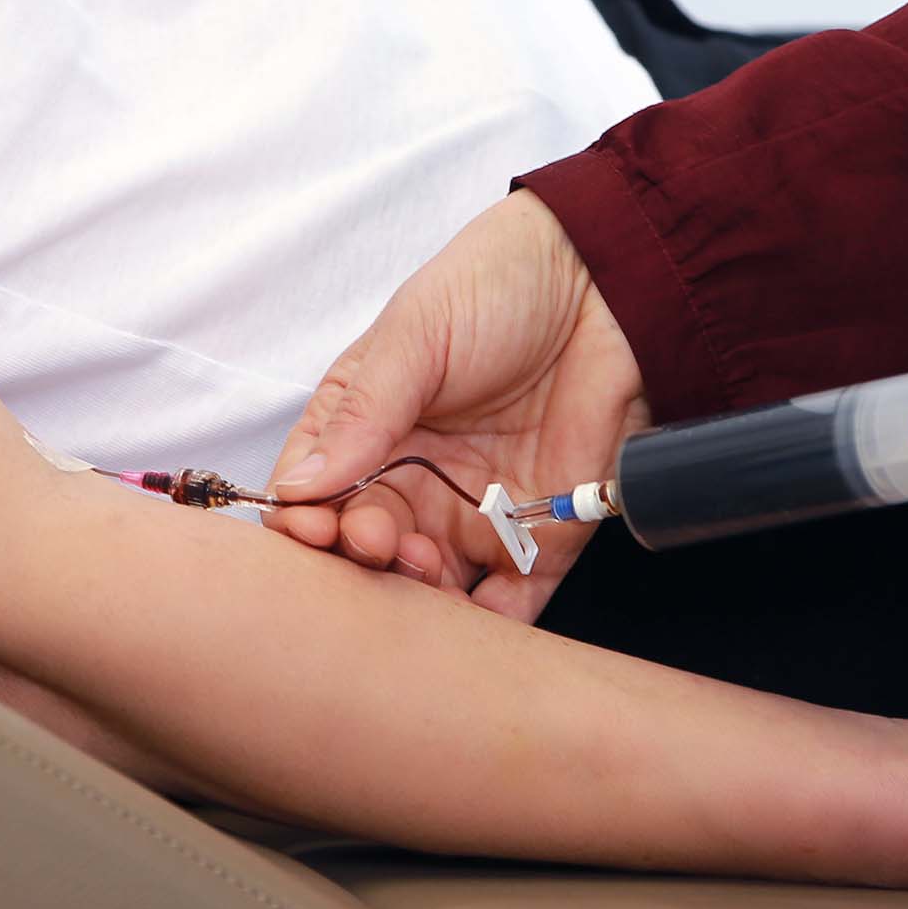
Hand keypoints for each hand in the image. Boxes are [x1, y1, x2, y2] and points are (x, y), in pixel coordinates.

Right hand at [267, 191, 648, 619]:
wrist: (607, 281)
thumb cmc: (497, 285)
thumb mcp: (415, 336)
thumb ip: (362, 413)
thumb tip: (301, 485)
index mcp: (368, 431)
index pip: (315, 497)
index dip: (305, 522)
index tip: (316, 529)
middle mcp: (415, 482)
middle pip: (367, 553)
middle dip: (364, 561)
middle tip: (378, 543)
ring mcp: (477, 514)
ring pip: (431, 591)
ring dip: (419, 602)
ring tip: (427, 572)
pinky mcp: (543, 537)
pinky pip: (513, 602)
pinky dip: (492, 627)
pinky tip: (476, 624)